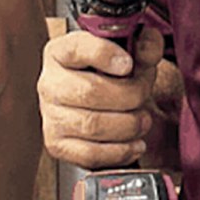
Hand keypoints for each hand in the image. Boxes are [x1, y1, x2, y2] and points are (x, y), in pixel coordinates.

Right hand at [38, 24, 164, 168]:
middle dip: (129, 96)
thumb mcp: (132, 53)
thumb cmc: (114, 74)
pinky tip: (135, 144)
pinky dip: (120, 152)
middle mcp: (50, 83)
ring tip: (143, 121)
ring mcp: (50, 116)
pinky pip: (89, 154)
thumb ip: (145, 45)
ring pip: (92, 125)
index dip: (105, 55)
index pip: (78, 49)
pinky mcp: (57, 145)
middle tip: (144, 96)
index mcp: (62, 51)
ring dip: (128, 125)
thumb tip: (149, 47)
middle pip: (90, 92)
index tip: (128, 64)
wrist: (103, 102)